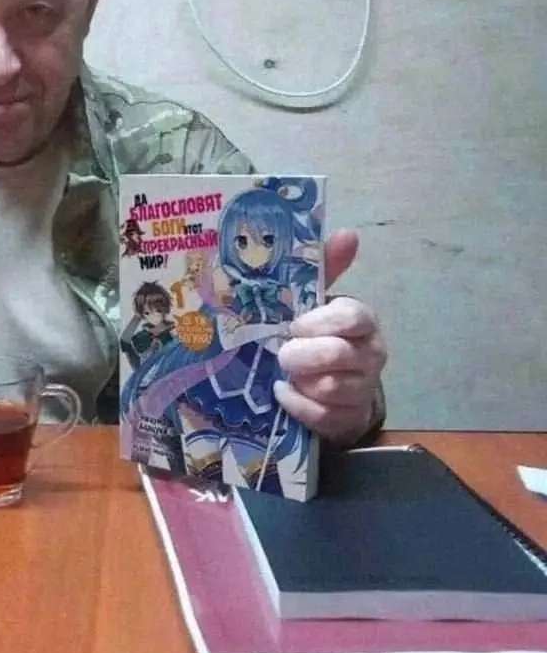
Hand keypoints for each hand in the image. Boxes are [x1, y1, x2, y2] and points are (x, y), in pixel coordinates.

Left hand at [275, 229, 386, 445]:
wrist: (327, 386)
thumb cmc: (317, 334)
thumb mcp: (316, 301)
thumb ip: (325, 268)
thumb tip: (349, 233)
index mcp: (361, 320)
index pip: (353, 316)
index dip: (320, 322)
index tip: (295, 325)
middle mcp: (371, 354)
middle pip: (339, 354)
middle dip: (302, 355)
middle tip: (281, 354)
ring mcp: (363, 389)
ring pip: (331, 388)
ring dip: (299, 380)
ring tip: (284, 373)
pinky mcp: (350, 419)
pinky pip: (321, 415)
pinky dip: (296, 404)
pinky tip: (283, 393)